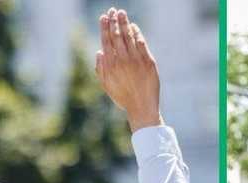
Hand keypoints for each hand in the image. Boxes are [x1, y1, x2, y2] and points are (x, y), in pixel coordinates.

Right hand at [95, 8, 161, 131]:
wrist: (142, 107)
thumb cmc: (123, 97)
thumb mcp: (106, 85)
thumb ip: (100, 69)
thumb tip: (99, 52)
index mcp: (110, 65)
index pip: (106, 41)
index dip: (105, 27)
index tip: (104, 17)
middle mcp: (122, 60)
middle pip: (117, 35)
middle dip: (114, 21)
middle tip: (113, 10)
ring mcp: (136, 60)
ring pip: (129, 37)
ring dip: (125, 23)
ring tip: (122, 13)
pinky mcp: (148, 62)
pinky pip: (141, 43)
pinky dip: (137, 34)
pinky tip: (134, 27)